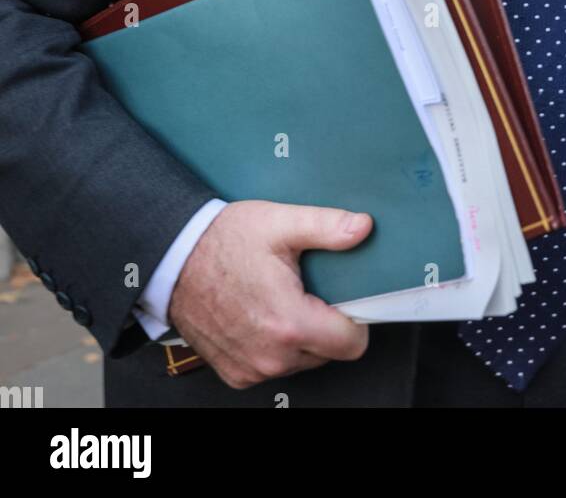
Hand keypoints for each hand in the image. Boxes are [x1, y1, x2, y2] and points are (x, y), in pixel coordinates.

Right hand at [167, 200, 371, 388]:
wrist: (172, 260)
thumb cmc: (221, 241)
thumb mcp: (278, 222)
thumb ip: (326, 226)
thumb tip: (362, 229)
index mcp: (288, 323)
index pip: (352, 344)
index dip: (355, 317)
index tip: (345, 297)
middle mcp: (271, 356)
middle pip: (328, 352)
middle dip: (325, 322)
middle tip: (306, 289)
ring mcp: (251, 369)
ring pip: (302, 361)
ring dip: (300, 335)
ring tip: (280, 298)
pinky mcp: (236, 374)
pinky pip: (274, 366)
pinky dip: (275, 345)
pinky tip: (261, 314)